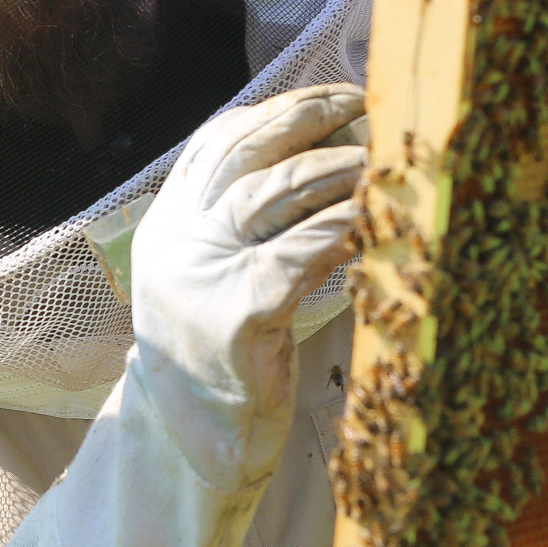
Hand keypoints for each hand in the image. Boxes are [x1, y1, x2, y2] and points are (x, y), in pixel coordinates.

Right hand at [127, 83, 365, 489]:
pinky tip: (377, 218)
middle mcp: (176, 242)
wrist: (188, 450)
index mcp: (166, 229)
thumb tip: (317, 172)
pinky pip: (303, 249)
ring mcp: (202, 275)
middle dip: (308, 118)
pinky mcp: (239, 313)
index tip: (328, 96)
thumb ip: (243, 233)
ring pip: (275, 192)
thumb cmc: (218, 366)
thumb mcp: (214, 284)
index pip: (216, 143)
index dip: (274, 110)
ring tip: (382, 158)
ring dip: (337, 166)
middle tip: (363, 106)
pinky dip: (346, 225)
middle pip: (245, 152)